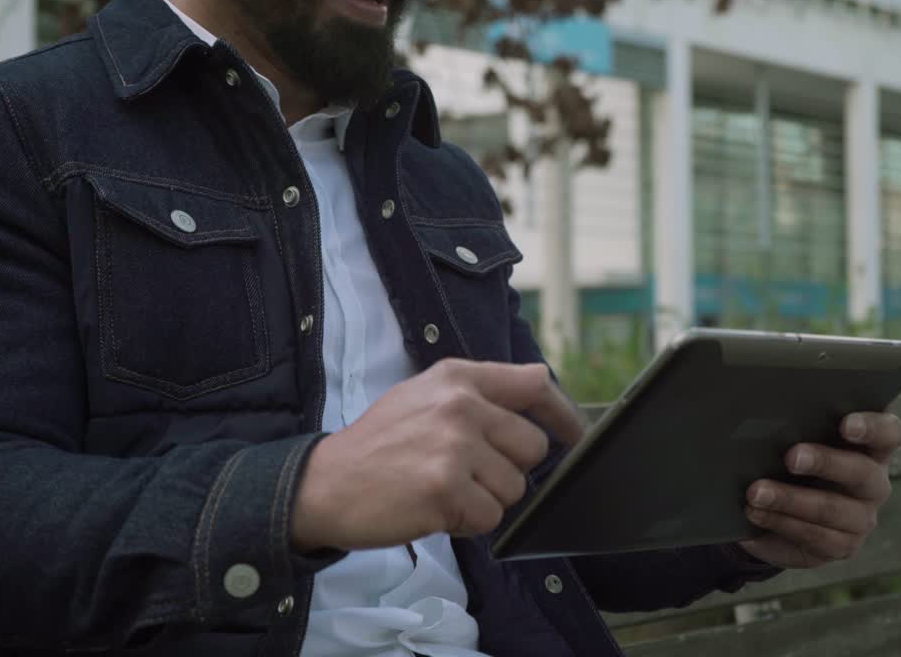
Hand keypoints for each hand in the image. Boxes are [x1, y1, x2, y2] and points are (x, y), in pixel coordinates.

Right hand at [290, 359, 584, 552]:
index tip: (576, 436)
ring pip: (514, 488)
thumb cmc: (379, 445)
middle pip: (532, 447)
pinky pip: (490, 517)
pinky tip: (435, 510)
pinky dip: (468, 523)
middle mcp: (460, 406)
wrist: (325, 484)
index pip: (534, 384)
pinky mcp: (446, 489)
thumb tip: (541, 384)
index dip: (563, 415)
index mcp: (457, 378)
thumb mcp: (424, 396)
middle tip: (467, 476)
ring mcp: (454, 447)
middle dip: (509, 470)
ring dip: (486, 500)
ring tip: (444, 491)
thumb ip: (478, 392)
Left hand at [737, 412, 900, 568]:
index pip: (889, 433)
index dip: (872, 427)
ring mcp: (862, 517)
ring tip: (756, 492)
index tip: (845, 424)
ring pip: (832, 509)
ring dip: (790, 500)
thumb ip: (795, 426)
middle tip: (791, 457)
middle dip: (825, 463)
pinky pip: (814, 536)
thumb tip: (764, 417)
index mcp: (872, 446)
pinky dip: (780, 522)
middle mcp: (874, 482)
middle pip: (862, 472)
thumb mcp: (796, 440)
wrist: (781, 510)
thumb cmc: (792, 459)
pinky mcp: (843, 546)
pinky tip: (755, 512)